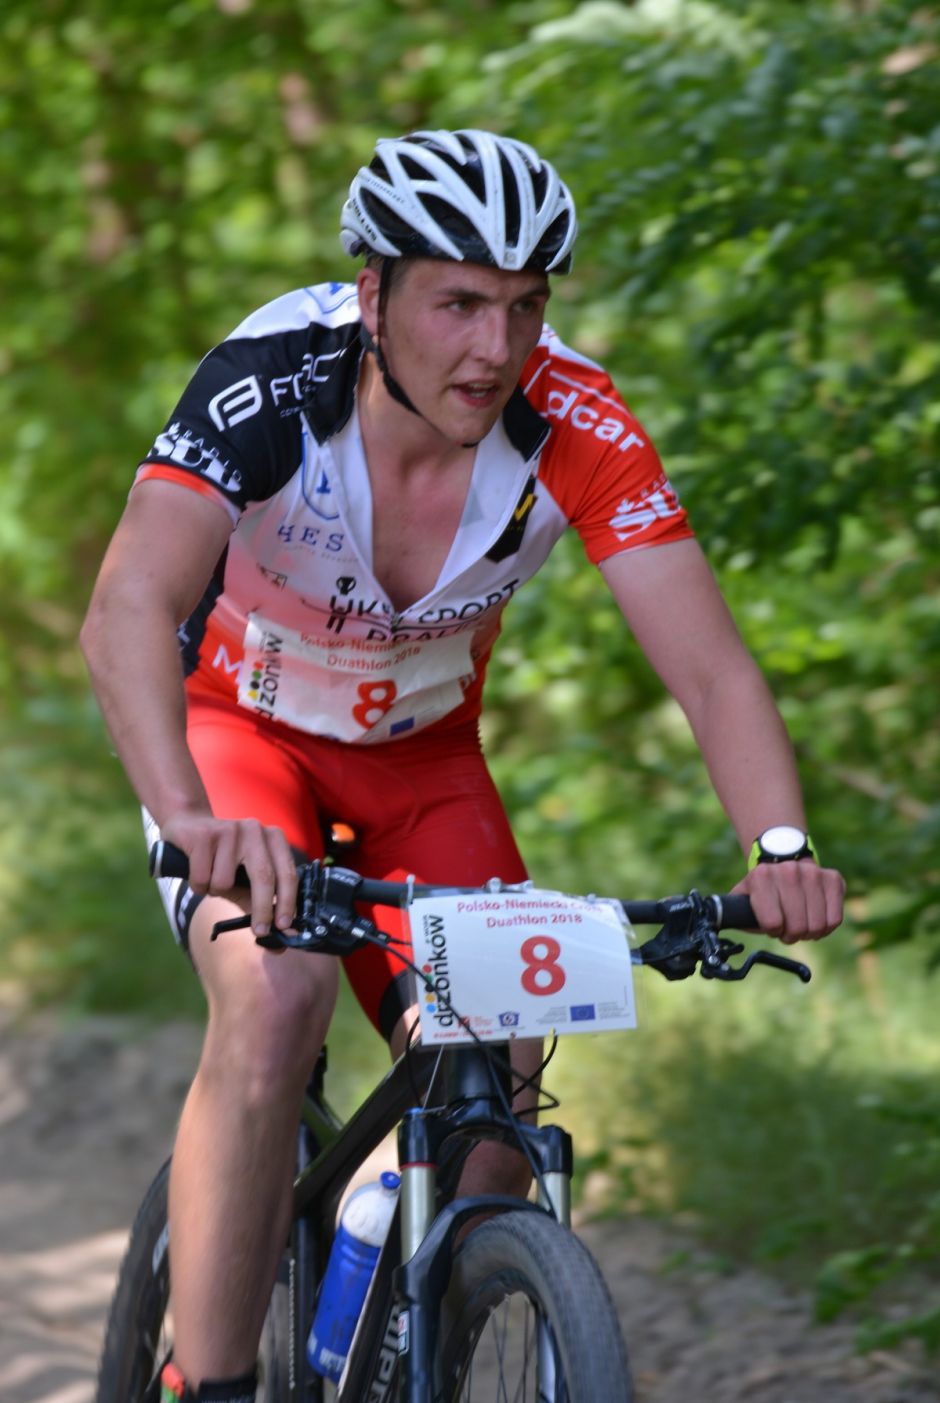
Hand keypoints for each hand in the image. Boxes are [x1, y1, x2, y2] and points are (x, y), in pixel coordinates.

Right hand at [160, 811, 298, 937]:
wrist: (187, 827)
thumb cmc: (221, 860)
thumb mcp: (244, 880)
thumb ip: (259, 904)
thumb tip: (276, 941)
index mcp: (273, 839)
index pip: (287, 873)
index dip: (288, 902)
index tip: (284, 927)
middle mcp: (255, 830)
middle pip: (264, 876)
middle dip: (263, 908)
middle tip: (260, 931)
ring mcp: (229, 830)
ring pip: (225, 882)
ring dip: (215, 891)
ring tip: (210, 877)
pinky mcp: (204, 835)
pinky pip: (202, 878)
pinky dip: (198, 884)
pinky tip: (195, 870)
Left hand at [733, 860, 844, 944]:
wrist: (783, 859)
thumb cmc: (761, 889)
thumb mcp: (742, 898)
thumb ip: (735, 915)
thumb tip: (722, 925)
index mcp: (761, 877)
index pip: (772, 923)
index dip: (772, 931)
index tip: (771, 925)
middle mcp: (788, 871)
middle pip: (797, 927)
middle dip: (791, 935)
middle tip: (787, 929)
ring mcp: (813, 873)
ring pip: (818, 925)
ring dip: (809, 933)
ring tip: (800, 924)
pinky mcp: (833, 879)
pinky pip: (835, 919)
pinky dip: (825, 927)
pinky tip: (815, 920)